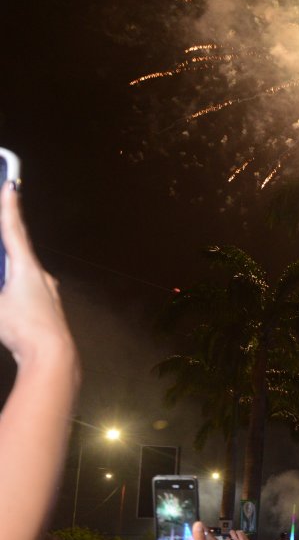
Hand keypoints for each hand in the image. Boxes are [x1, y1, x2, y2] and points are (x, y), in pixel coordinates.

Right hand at [0, 182, 74, 364]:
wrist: (52, 356)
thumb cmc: (22, 328)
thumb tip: (1, 283)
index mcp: (27, 268)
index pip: (13, 230)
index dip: (9, 207)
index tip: (11, 184)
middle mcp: (41, 276)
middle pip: (16, 250)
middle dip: (4, 239)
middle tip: (1, 213)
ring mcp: (46, 293)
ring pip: (20, 272)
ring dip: (6, 267)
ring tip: (2, 266)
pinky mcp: (45, 309)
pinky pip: (24, 289)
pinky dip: (11, 285)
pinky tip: (8, 297)